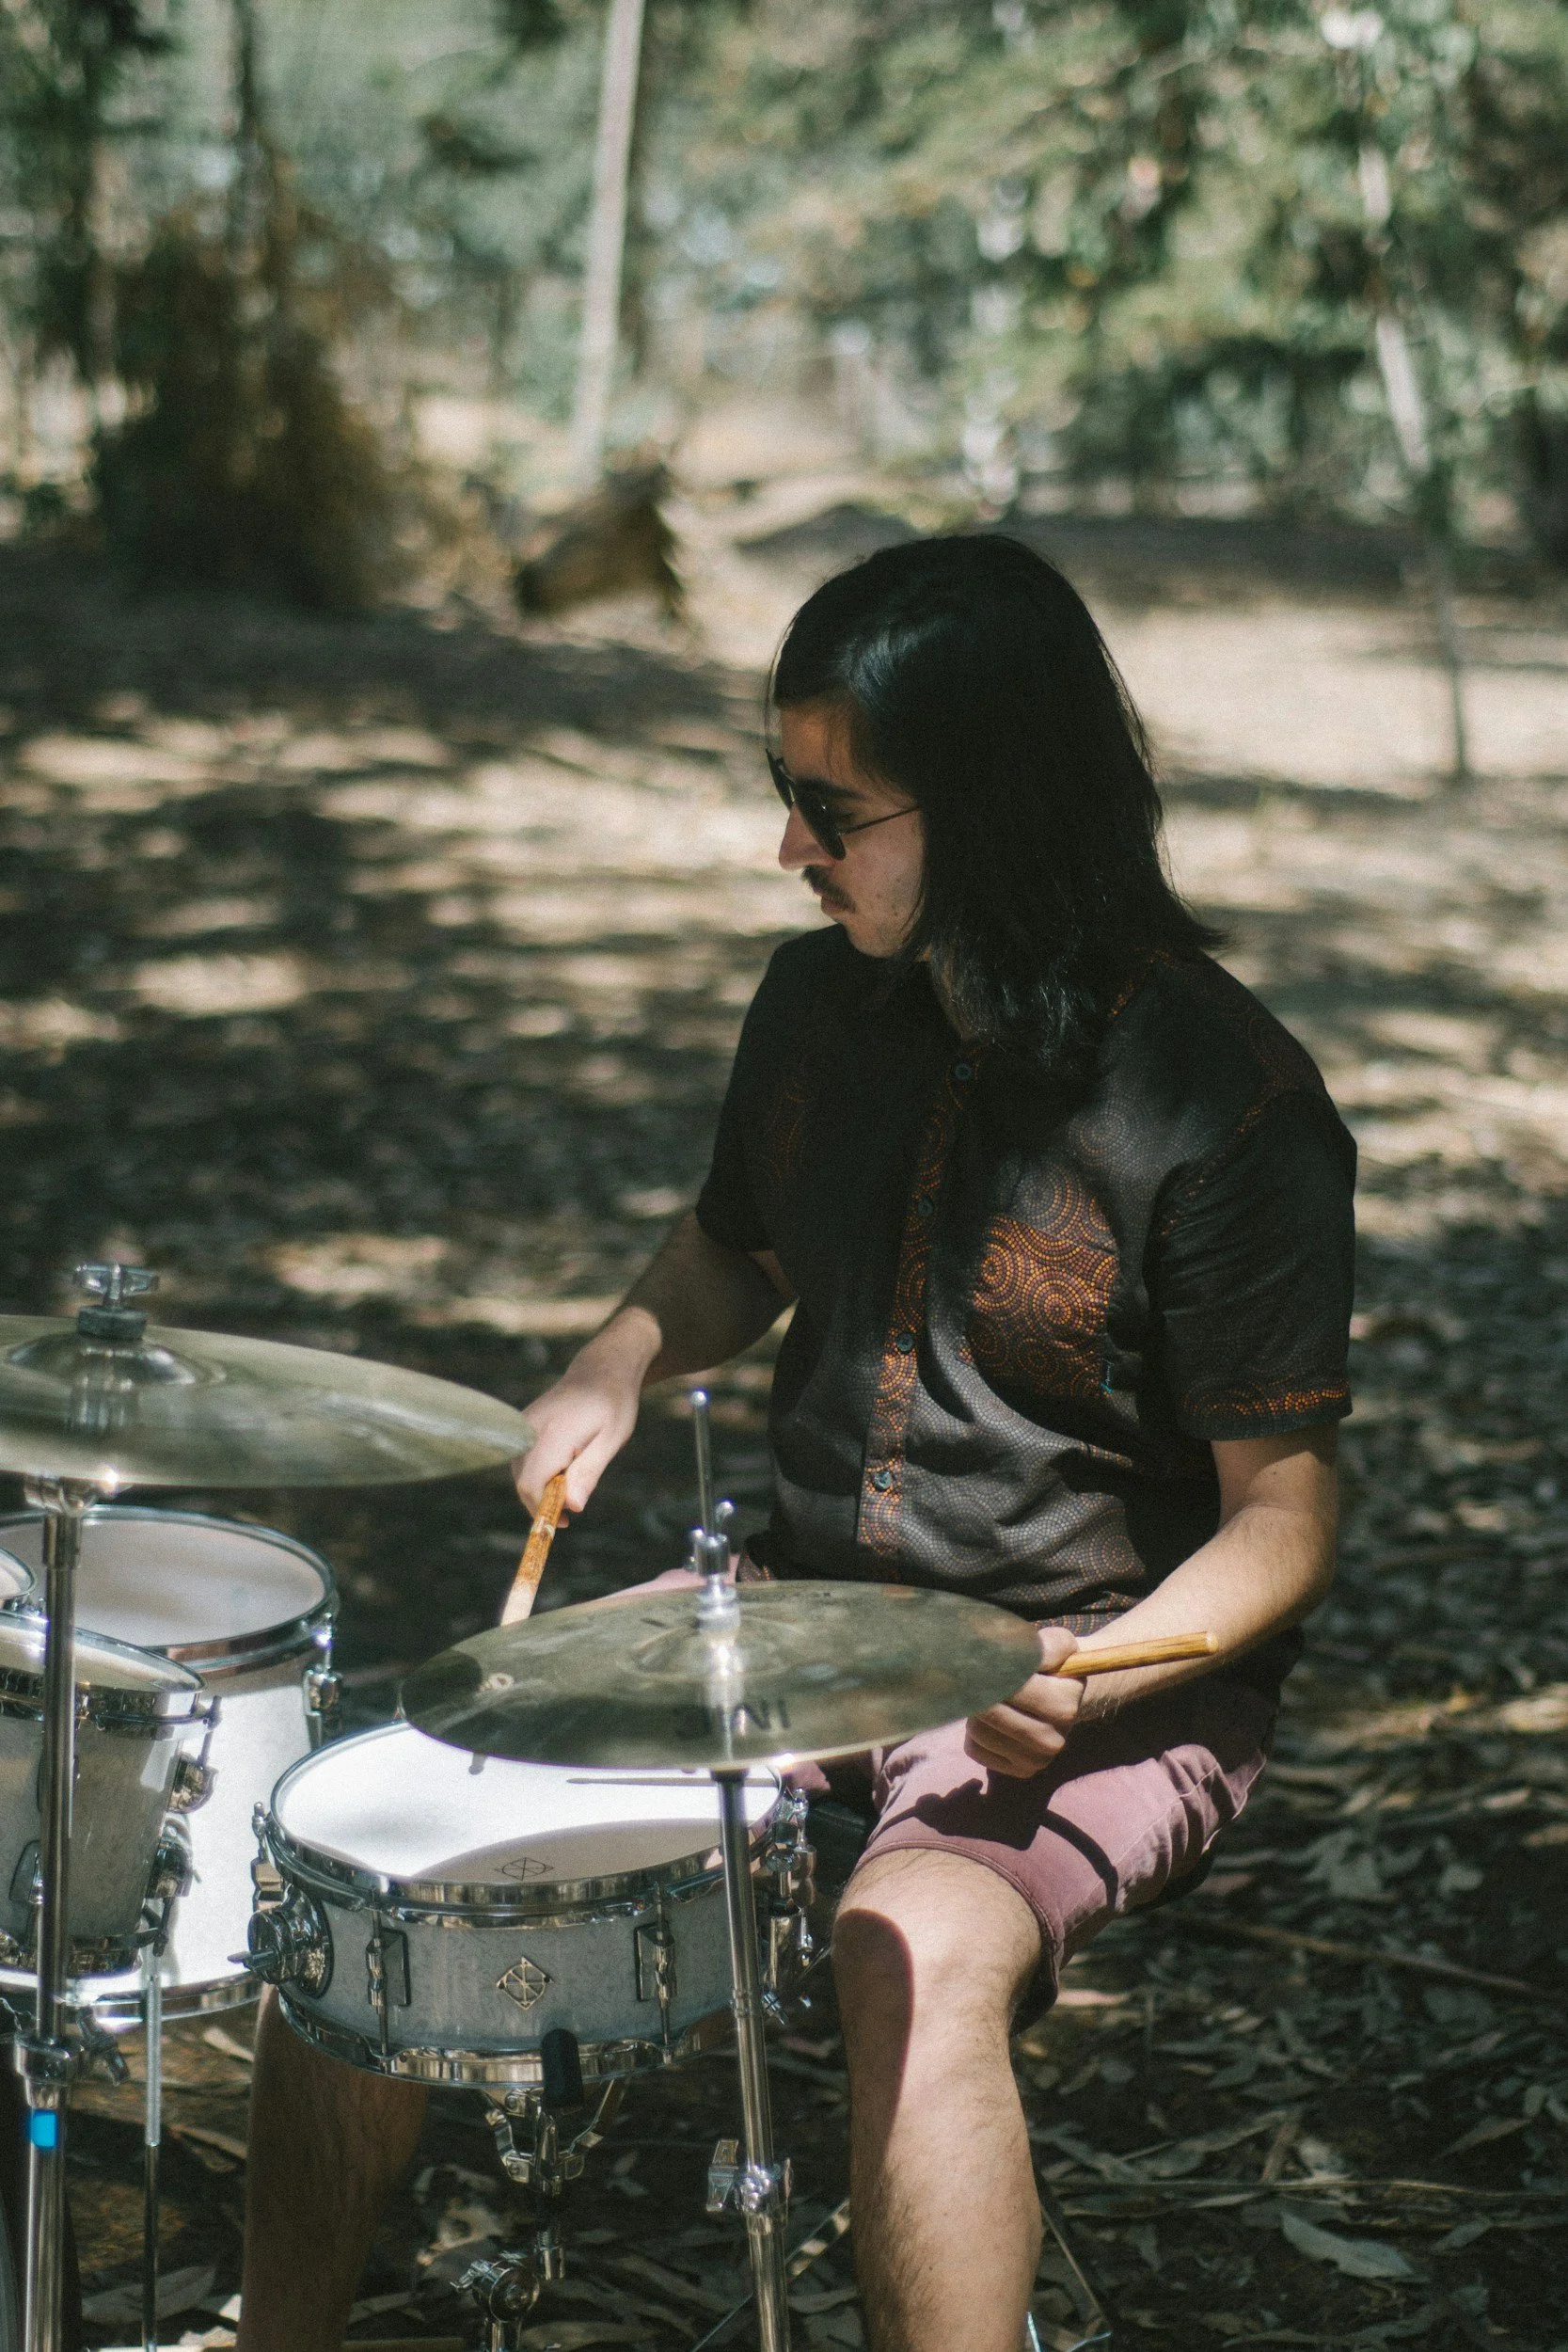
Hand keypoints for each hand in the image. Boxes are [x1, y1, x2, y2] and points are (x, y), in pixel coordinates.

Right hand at [512, 1344, 643, 1516]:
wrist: (602, 1369)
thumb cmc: (613, 1404)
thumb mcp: (612, 1440)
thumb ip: (588, 1472)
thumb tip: (572, 1506)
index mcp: (554, 1433)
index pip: (532, 1485)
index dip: (544, 1510)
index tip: (566, 1522)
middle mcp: (531, 1428)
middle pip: (523, 1482)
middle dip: (544, 1502)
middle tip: (572, 1509)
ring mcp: (524, 1424)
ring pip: (521, 1473)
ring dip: (542, 1487)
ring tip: (571, 1482)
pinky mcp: (523, 1423)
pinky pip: (523, 1459)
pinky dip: (538, 1472)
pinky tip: (562, 1467)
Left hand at [964, 1626, 1084, 1778]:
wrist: (1065, 1702)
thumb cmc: (1055, 1668)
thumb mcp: (1060, 1645)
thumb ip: (1050, 1645)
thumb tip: (1029, 1655)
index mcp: (1064, 1706)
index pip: (1011, 1688)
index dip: (992, 1671)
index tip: (986, 1661)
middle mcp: (1053, 1740)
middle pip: (990, 1712)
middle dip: (980, 1691)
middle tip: (980, 1678)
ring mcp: (1036, 1761)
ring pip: (978, 1731)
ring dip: (975, 1711)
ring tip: (990, 1699)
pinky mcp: (1019, 1772)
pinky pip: (974, 1749)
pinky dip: (974, 1733)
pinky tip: (991, 1722)